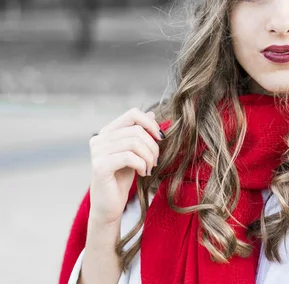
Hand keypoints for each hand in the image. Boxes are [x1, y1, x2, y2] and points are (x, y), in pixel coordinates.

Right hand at [88, 108, 163, 223]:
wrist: (109, 205)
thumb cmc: (122, 178)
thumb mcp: (135, 152)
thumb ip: (140, 134)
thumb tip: (152, 113)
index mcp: (107, 132)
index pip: (133, 114)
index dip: (151, 123)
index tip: (161, 138)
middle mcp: (99, 139)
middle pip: (137, 130)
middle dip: (153, 146)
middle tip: (156, 161)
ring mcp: (97, 152)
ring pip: (135, 143)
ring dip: (149, 157)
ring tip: (150, 168)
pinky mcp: (99, 166)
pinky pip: (129, 157)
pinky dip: (142, 165)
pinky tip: (143, 173)